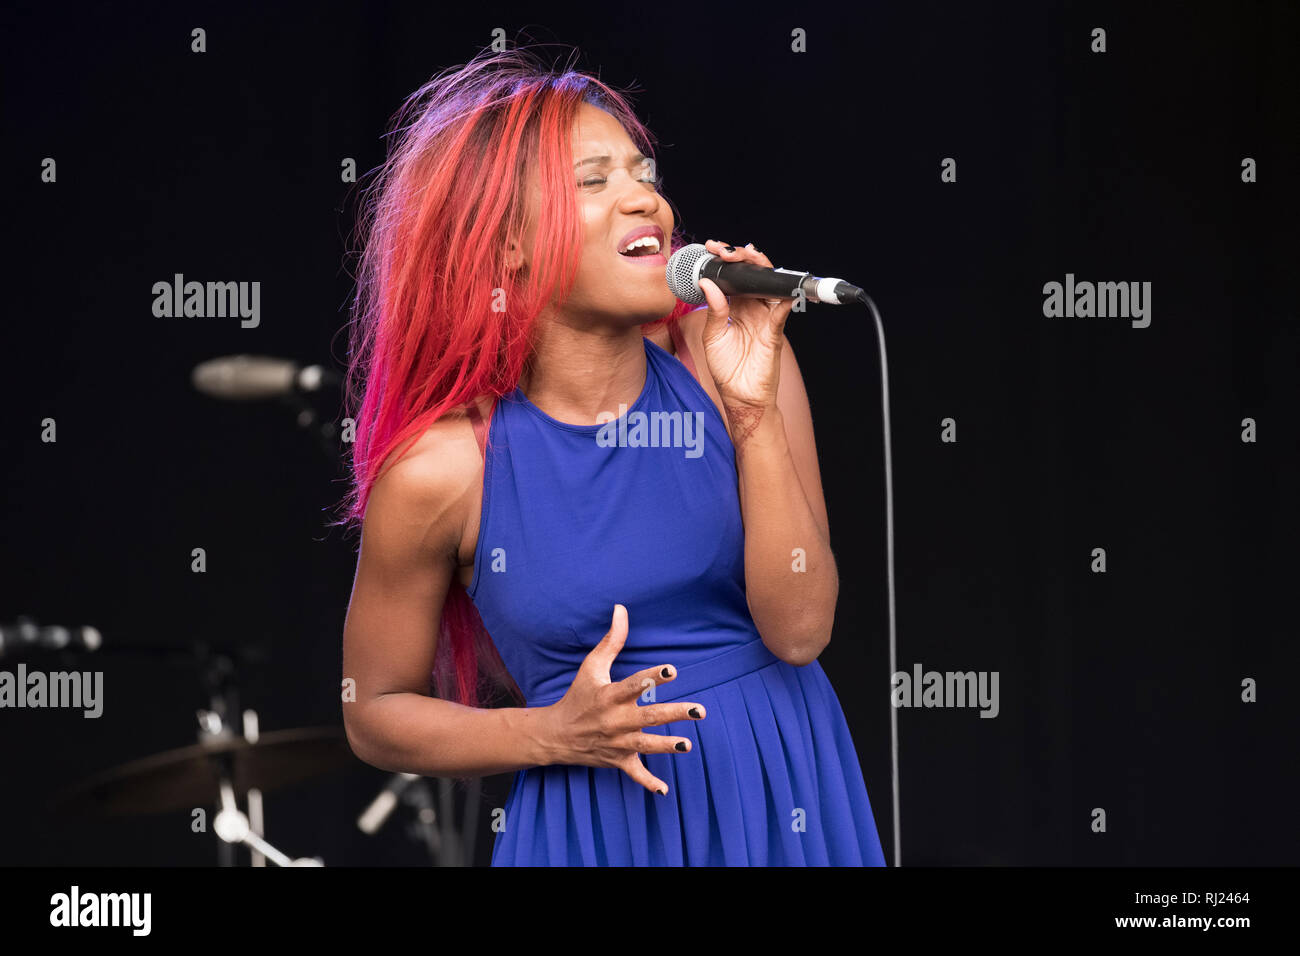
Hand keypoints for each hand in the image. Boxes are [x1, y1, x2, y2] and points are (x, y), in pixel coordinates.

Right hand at [537, 604, 705, 794]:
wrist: (556, 735)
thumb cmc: (578, 696)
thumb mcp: (591, 667)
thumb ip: (611, 640)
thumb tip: (621, 609)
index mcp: (609, 696)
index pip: (633, 685)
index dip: (653, 677)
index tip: (672, 670)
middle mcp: (614, 721)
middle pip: (648, 717)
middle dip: (673, 714)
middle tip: (699, 710)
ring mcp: (616, 743)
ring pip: (646, 746)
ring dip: (667, 746)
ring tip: (688, 744)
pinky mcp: (617, 760)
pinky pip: (634, 774)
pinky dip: (648, 782)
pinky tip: (664, 790)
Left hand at [697, 238, 792, 411]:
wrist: (740, 396)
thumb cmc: (727, 369)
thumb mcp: (712, 336)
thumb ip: (713, 310)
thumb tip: (707, 283)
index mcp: (736, 307)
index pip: (734, 277)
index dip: (725, 261)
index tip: (711, 248)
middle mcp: (753, 308)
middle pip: (753, 274)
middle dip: (741, 257)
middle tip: (724, 250)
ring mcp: (766, 317)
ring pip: (769, 284)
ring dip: (760, 267)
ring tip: (746, 255)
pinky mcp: (775, 330)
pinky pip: (782, 309)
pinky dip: (784, 294)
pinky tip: (776, 284)